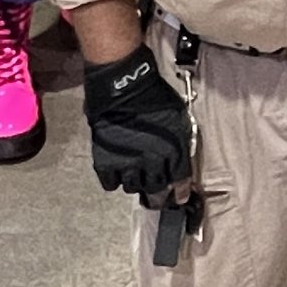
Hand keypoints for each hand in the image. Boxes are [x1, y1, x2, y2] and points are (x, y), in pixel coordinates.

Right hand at [83, 46, 191, 196]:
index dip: (181, 192)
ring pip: (133, 188)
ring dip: (136, 184)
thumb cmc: (155, 97)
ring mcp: (127, 164)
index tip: (180, 198)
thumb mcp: (178, 118)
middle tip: (156, 192)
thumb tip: (180, 158)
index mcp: (174, 152)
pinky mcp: (105, 163)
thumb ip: (180, 141)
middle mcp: (152, 163)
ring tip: (136, 176)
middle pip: (156, 190)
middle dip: (158, 193)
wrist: (125, 88)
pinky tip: (117, 172)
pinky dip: (115, 181)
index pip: (181, 182)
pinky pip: (110, 184)